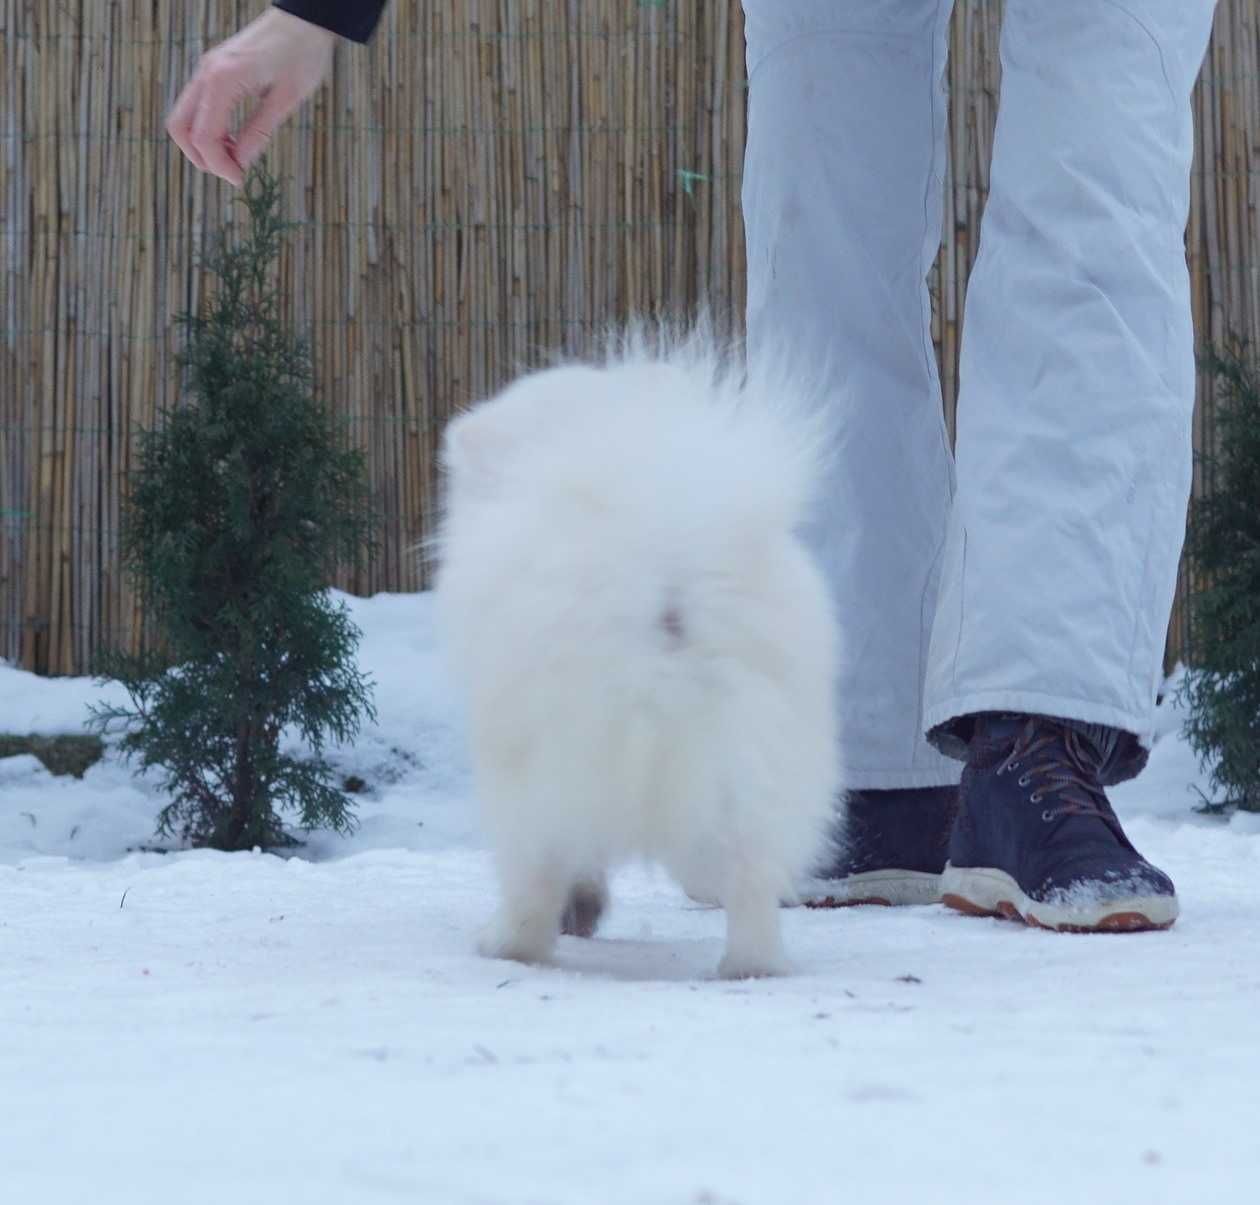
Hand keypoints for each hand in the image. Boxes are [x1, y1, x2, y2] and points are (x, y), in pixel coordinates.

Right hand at [166, 8, 335, 186]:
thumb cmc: (302, 54)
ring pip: (184, 117)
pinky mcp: (213, 71)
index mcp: (224, 80)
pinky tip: (234, 140)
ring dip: (203, 145)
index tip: (240, 179)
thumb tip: (241, 163)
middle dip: (202, 158)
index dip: (218, 165)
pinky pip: (197, 107)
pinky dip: (208, 129)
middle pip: (180, 127)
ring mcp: (206, 70)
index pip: (204, 136)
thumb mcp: (286, 99)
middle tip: (233, 173)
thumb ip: (260, 132)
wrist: (303, 19)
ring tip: (237, 158)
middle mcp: (207, 73)